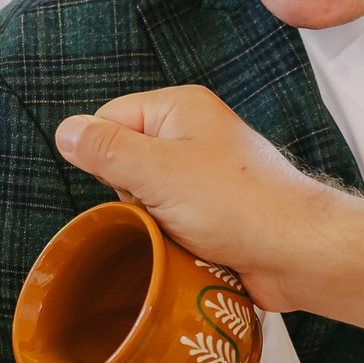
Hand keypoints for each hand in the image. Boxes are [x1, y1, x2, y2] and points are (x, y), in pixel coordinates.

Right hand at [53, 86, 354, 314]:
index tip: (133, 182)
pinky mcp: (214, 212)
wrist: (298, 254)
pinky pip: (170, 223)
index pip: (108, 120)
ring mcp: (204, 176)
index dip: (107, 157)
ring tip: (184, 232)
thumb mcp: (157, 172)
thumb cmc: (240, 206)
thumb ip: (106, 150)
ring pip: (145, 200)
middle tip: (165, 209)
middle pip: (124, 163)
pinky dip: (173, 240)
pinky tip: (190, 250)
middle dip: (132, 195)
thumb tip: (65, 132)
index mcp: (179, 108)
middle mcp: (193, 135)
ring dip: (153, 223)